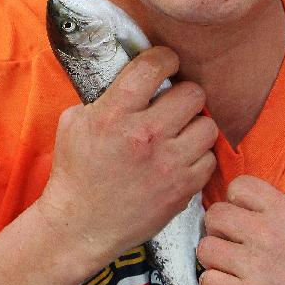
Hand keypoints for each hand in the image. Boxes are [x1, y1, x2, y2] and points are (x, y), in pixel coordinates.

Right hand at [37, 46, 218, 272]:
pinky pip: (210, 158)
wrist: (81, 226)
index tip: (166, 63)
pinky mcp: (183, 189)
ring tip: (181, 132)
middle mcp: (145, 136)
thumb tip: (134, 75)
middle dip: (184, 94)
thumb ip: (106, 96)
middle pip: (192, 93)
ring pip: (208, 125)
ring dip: (195, 125)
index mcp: (114, 115)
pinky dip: (198, 157)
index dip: (165, 58)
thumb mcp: (75, 122)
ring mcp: (168, 164)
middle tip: (174, 103)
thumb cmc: (76, 172)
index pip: (153, 66)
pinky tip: (181, 158)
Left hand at [197, 175, 284, 284]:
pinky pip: (207, 281)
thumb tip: (259, 209)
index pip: (239, 186)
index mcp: (284, 212)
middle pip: (215, 215)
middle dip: (219, 228)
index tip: (241, 214)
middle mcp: (265, 234)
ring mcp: (254, 267)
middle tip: (230, 243)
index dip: (235, 200)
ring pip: (206, 248)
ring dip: (214, 258)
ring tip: (228, 267)